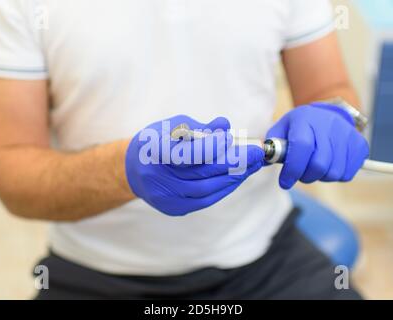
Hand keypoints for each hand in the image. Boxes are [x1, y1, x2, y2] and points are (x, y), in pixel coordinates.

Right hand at [126, 115, 265, 215]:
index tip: (231, 137)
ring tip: (252, 165)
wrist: (134, 170)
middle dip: (234, 163)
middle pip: (203, 174)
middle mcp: (159, 179)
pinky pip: (206, 200)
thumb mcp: (173, 126)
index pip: (189, 154)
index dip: (213, 147)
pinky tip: (237, 177)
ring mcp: (167, 198)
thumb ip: (200, 127)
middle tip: (257, 153)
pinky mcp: (175, 208)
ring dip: (234, 177)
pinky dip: (224, 188)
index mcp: (155, 153)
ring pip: (208, 190)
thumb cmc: (157, 141)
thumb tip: (225, 126)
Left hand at [266, 103, 368, 189]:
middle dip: (305, 176)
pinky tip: (328, 166)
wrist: (329, 114)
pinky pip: (348, 173)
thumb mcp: (282, 129)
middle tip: (300, 175)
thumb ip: (272, 145)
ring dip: (320, 177)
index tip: (285, 182)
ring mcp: (347, 134)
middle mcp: (329, 125)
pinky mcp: (359, 145)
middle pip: (319, 164)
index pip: (301, 147)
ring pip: (334, 172)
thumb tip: (260, 159)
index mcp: (305, 119)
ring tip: (314, 168)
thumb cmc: (300, 126)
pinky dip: (336, 176)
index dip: (292, 169)